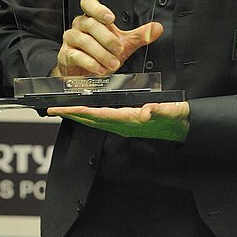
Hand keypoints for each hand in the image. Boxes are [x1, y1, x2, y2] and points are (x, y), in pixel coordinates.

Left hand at [46, 99, 189, 141]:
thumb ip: (159, 110)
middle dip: (71, 115)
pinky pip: (103, 119)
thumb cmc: (177, 118)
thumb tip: (146, 112)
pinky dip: (91, 114)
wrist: (185, 126)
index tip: (62, 109)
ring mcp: (124, 125)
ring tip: (64, 110)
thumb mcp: (171, 111)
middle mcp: (123, 125)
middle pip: (90, 120)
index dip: (78, 112)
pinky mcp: (128, 123)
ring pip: (95, 121)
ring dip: (78, 115)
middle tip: (52, 109)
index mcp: (129, 121)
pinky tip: (87, 110)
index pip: (97, 116)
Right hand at [52, 0, 162, 76]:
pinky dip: (90, 63)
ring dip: (101, 53)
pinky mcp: (65, 55)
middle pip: (90, 24)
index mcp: (92, 18)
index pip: (89, 4)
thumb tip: (157, 28)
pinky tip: (100, 69)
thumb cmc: (102, 54)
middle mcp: (79, 26)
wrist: (86, 74)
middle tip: (119, 49)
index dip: (99, 9)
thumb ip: (139, 36)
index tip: (111, 18)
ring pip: (84, 40)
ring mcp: (71, 40)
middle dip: (106, 38)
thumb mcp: (124, 44)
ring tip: (112, 63)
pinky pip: (76, 56)